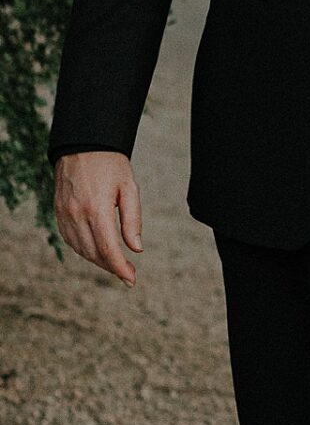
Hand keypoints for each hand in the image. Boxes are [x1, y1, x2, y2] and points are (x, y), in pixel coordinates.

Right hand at [54, 150, 143, 286]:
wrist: (83, 144)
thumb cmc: (111, 165)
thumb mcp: (129, 188)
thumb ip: (132, 220)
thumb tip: (136, 249)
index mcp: (97, 208)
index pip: (108, 248)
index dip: (120, 268)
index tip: (131, 279)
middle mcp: (77, 214)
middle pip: (94, 253)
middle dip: (112, 267)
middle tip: (128, 274)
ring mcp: (64, 214)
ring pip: (80, 249)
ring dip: (98, 261)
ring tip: (116, 264)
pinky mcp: (58, 211)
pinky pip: (69, 239)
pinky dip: (83, 250)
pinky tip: (96, 252)